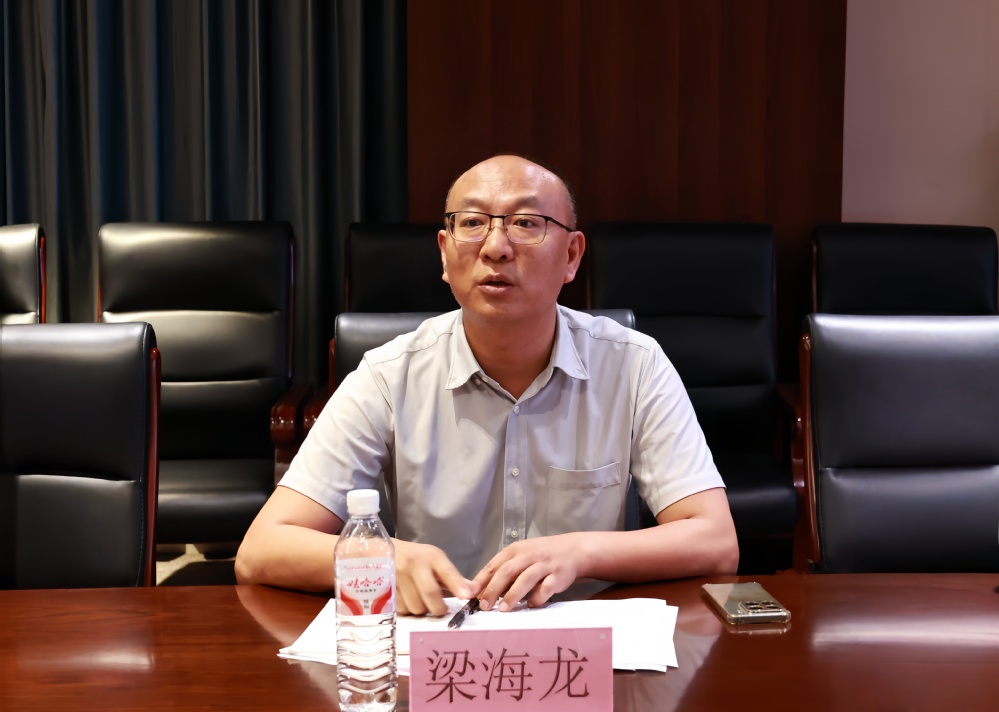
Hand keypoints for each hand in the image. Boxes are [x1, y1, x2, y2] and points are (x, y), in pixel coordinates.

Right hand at [393, 539, 477, 615]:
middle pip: (430, 594)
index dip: (457, 585)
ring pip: (415, 606)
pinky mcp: (385, 588)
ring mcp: (397, 576)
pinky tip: (408, 602)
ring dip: (421, 610)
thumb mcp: (434, 560)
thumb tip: (473, 591)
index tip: (467, 596)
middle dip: (438, 608)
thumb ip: (453, 577)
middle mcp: (414, 565)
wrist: (382, 551)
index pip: (447, 572)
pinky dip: (408, 610)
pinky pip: (401, 609)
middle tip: (440, 609)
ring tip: (421, 602)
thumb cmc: (415, 557)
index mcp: (430, 556)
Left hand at [473, 533, 588, 611]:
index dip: (481, 581)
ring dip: (513, 595)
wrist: (573, 550)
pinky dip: (537, 598)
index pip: (494, 564)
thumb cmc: (541, 555)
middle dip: (494, 589)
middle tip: (484, 606)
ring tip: (503, 609)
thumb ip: (503, 570)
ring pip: (525, 579)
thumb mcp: (521, 556)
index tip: (470, 596)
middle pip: (507, 571)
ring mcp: (544, 565)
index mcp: (516, 550)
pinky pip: (546, 588)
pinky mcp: (558, 576)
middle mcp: (529, 555)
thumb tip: (479, 591)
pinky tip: (531, 605)